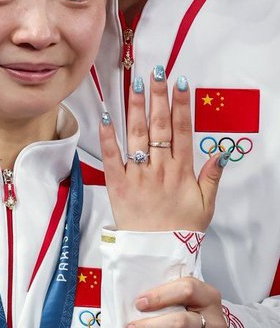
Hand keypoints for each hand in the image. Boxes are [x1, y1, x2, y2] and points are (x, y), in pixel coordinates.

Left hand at [100, 71, 222, 230]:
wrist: (156, 255)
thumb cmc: (181, 229)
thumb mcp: (206, 205)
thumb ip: (212, 176)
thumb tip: (220, 151)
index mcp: (182, 171)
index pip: (183, 131)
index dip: (181, 105)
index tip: (180, 83)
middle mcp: (159, 169)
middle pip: (159, 126)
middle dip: (158, 97)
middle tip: (157, 72)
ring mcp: (137, 175)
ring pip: (137, 135)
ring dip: (136, 108)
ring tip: (136, 84)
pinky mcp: (117, 184)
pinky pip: (111, 157)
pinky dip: (108, 136)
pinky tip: (106, 116)